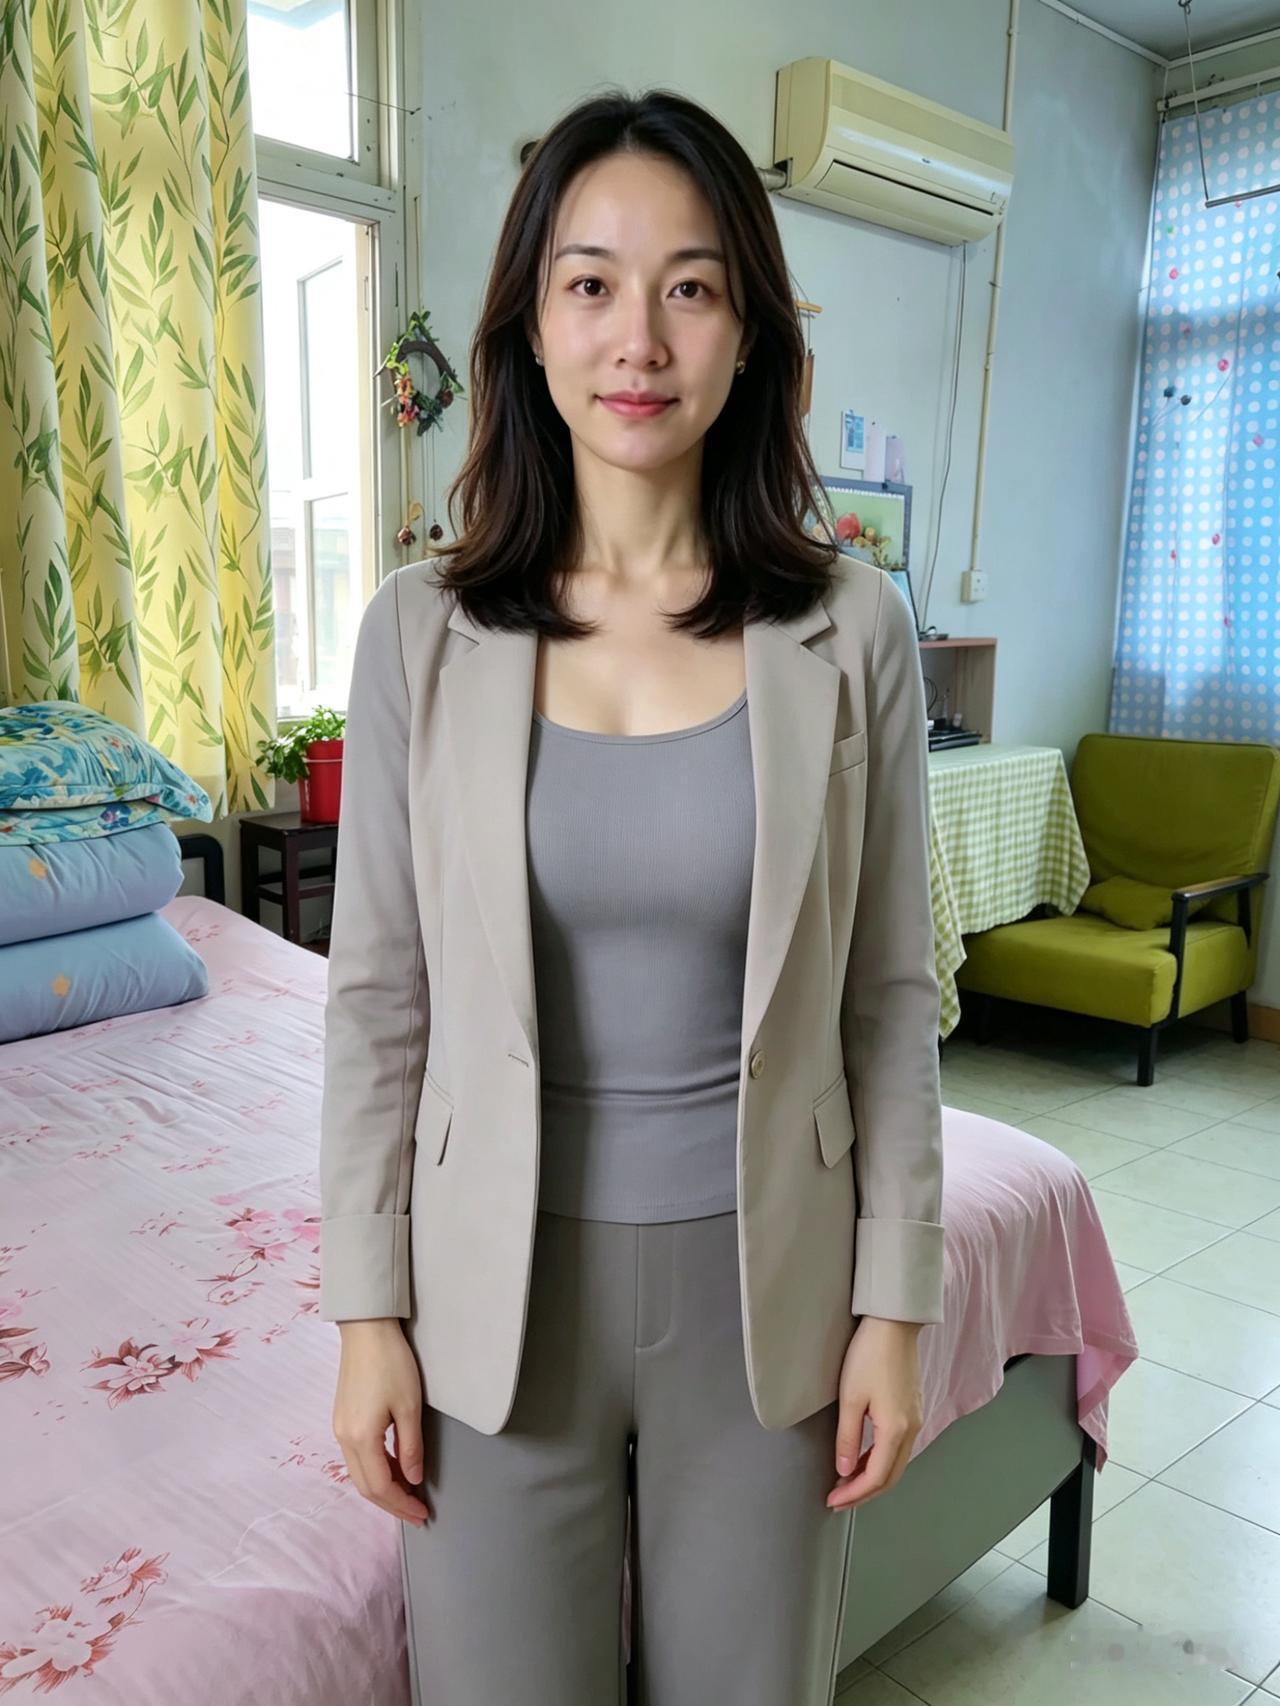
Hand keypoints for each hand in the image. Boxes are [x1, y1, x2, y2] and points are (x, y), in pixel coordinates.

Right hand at [333, 1318, 430, 1525]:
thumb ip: (410, 1447)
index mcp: (360, 1438)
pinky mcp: (342, 1418)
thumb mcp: (408, 1406)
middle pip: (365, 1486)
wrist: (366, 1330)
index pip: (380, 1486)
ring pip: (359, 1473)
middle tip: (416, 1513)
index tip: (423, 1515)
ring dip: (382, 1488)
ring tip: (408, 1493)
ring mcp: (339, 1428)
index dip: (401, 1504)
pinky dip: (375, 1469)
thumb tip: (413, 1479)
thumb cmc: (391, 1363)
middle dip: (391, 1504)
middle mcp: (343, 1438)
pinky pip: (357, 1457)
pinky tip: (393, 1467)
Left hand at [826, 1317, 924, 1511]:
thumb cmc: (870, 1355)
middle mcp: (911, 1429)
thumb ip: (848, 1438)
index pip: (876, 1477)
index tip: (833, 1501)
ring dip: (873, 1477)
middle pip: (890, 1476)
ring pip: (896, 1463)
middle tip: (838, 1499)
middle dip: (864, 1492)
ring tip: (847, 1482)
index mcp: (896, 1430)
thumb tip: (845, 1471)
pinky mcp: (912, 1409)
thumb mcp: (850, 1398)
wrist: (893, 1324)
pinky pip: (898, 1448)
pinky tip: (864, 1458)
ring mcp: (915, 1419)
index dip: (854, 1494)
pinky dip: (881, 1460)